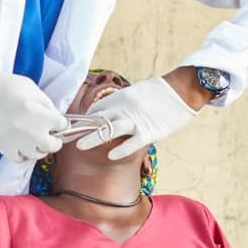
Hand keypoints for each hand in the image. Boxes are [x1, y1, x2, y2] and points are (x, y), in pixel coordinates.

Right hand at [0, 72, 66, 162]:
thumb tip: (55, 116)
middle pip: (53, 145)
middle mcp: (32, 132)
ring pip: (38, 154)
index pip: (62, 125)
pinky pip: (21, 158)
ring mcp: (18, 142)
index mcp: (40, 114)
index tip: (57, 122)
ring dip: (39, 147)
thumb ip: (47, 104)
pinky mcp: (5, 148)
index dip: (61, 122)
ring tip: (34, 138)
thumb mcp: (32, 88)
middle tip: (49, 133)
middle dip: (54, 139)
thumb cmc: (5, 87)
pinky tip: (21, 144)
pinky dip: (23, 153)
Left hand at [75, 76, 195, 159]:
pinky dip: (121, 149)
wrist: (181, 91)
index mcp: (120, 98)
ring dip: (93, 138)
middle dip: (81, 129)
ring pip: (110, 129)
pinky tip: (110, 156)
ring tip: (80, 146)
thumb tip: (107, 113)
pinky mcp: (149, 131)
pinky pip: (132, 142)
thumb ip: (120, 104)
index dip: (84, 121)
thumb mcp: (135, 93)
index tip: (75, 129)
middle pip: (97, 119)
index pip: (96, 110)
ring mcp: (136, 120)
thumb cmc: (158, 94)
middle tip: (66, 138)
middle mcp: (124, 107)